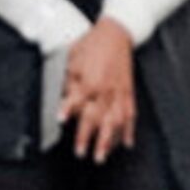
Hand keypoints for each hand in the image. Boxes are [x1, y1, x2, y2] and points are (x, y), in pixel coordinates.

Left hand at [58, 17, 135, 160]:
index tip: (59, 121)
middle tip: (81, 153)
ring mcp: (119, 93)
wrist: (117, 33)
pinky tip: (126, 143)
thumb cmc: (93, 44)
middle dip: (88, 137)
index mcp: (90, 80)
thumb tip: (61, 98)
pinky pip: (130, 115)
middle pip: (96, 118)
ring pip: (114, 121)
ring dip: (108, 141)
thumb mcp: (73, 58)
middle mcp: (105, 90)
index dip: (67, 110)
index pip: (76, 100)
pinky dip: (129, 131)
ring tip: (102, 156)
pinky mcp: (128, 93)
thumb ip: (68, 81)